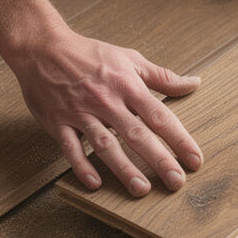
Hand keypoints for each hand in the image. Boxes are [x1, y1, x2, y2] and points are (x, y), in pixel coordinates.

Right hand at [4, 26, 202, 196]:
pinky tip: (94, 183)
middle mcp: (107, 101)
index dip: (179, 139)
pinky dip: (81, 166)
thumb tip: (194, 83)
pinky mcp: (58, 122)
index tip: (195, 160)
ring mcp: (81, 113)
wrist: (43, 47)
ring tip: (140, 190)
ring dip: (123, 168)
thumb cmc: (90, 54)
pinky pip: (70, 147)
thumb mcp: (130, 59)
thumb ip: (163, 77)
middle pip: (137, 134)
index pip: (159, 116)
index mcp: (128, 86)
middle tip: (176, 182)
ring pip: (105, 144)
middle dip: (159, 160)